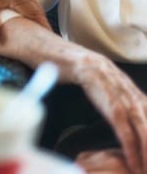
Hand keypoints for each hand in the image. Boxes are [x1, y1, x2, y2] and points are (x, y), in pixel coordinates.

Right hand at [74, 55, 146, 173]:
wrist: (86, 64)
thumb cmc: (101, 81)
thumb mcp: (122, 93)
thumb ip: (133, 107)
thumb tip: (137, 124)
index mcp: (143, 101)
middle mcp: (140, 103)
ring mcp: (128, 105)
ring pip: (145, 135)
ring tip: (146, 171)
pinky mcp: (113, 108)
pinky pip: (126, 134)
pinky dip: (132, 150)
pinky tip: (134, 163)